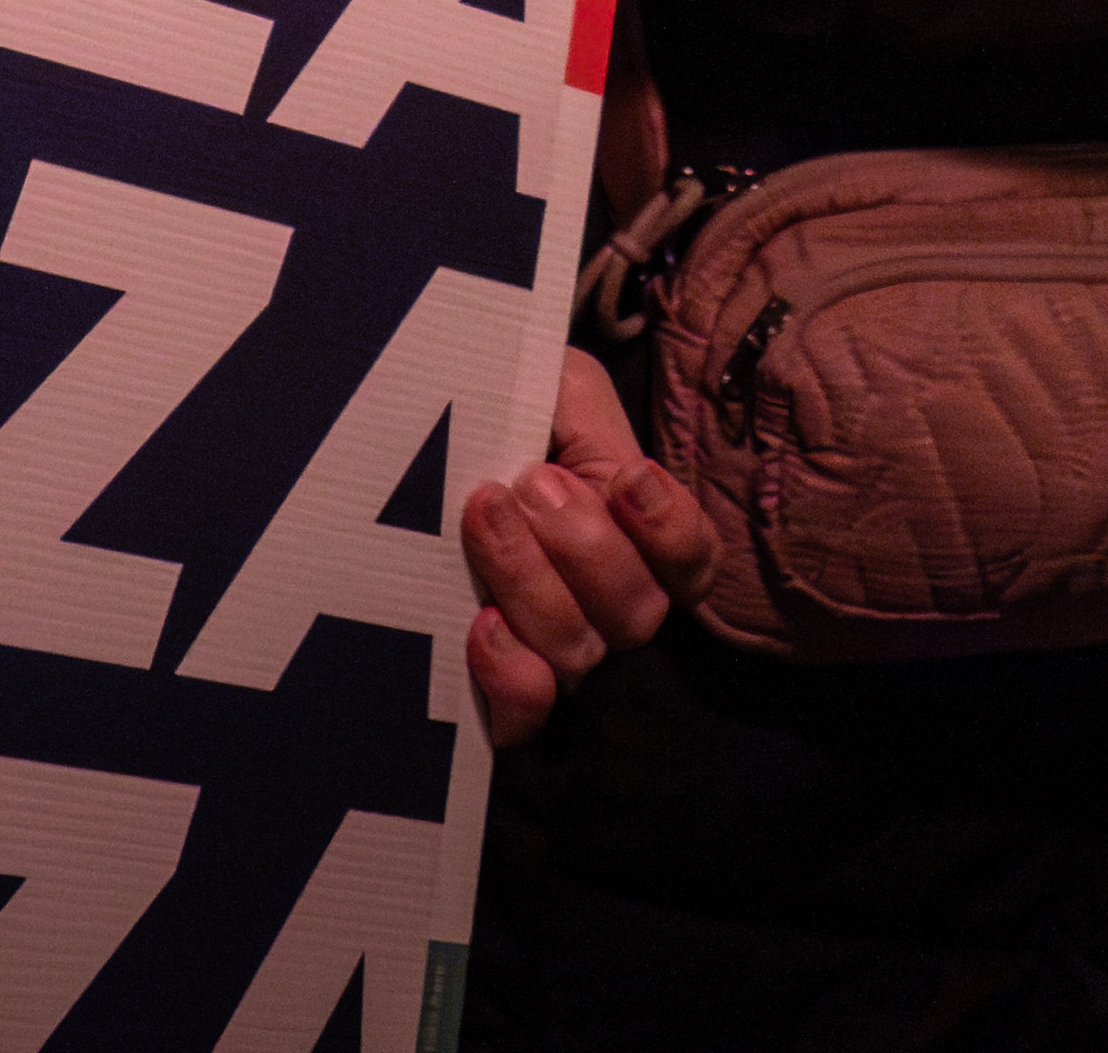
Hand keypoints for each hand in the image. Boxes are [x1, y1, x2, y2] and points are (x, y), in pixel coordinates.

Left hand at [462, 351, 716, 747]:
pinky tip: (482, 624)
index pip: (692, 565)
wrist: (415, 445)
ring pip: (579, 653)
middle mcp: (606, 608)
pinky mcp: (494, 686)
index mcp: (637, 541)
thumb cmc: (499, 418)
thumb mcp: (558, 391)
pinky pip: (524, 716)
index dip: (670, 532)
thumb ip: (597, 422)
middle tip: (527, 483)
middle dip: (583, 543)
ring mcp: (551, 650)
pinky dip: (513, 675)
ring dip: (531, 580)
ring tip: (484, 516)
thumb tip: (613, 479)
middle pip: (636, 614)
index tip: (628, 479)